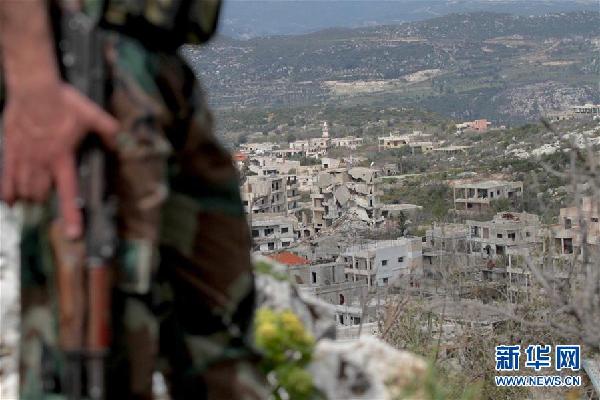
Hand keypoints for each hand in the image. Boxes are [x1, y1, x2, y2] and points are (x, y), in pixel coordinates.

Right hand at [1, 82, 118, 237]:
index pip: (68, 193)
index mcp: (63, 158)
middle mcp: (42, 162)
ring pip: (24, 188)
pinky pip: (5, 176)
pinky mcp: (10, 149)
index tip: (72, 234)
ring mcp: (23, 157)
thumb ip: (109, 131)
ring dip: (30, 196)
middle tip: (50, 199)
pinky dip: (6, 191)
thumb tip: (121, 143)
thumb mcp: (93, 115)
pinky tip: (8, 201)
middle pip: (42, 194)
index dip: (71, 216)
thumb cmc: (64, 102)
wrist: (34, 88)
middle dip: (46, 200)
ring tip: (33, 197)